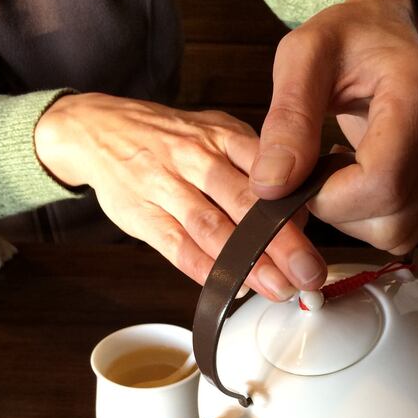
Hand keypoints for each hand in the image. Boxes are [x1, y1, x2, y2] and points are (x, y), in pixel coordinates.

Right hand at [34, 93, 325, 299]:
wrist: (98, 129)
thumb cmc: (170, 139)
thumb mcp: (216, 133)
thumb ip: (256, 170)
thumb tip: (300, 213)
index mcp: (222, 134)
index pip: (266, 170)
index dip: (295, 207)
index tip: (319, 236)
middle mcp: (195, 157)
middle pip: (244, 202)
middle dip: (281, 242)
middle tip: (308, 273)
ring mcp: (165, 186)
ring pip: (212, 228)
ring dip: (247, 263)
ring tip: (278, 288)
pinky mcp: (142, 216)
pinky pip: (177, 247)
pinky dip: (205, 270)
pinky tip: (231, 288)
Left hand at [250, 0, 417, 254]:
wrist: (386, 34)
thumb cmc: (345, 41)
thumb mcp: (302, 58)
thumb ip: (287, 120)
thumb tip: (272, 186)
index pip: (382, 182)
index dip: (331, 199)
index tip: (301, 179)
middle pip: (392, 217)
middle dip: (339, 211)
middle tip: (314, 173)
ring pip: (401, 232)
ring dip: (355, 220)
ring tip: (338, 173)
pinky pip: (410, 229)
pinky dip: (375, 220)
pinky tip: (360, 180)